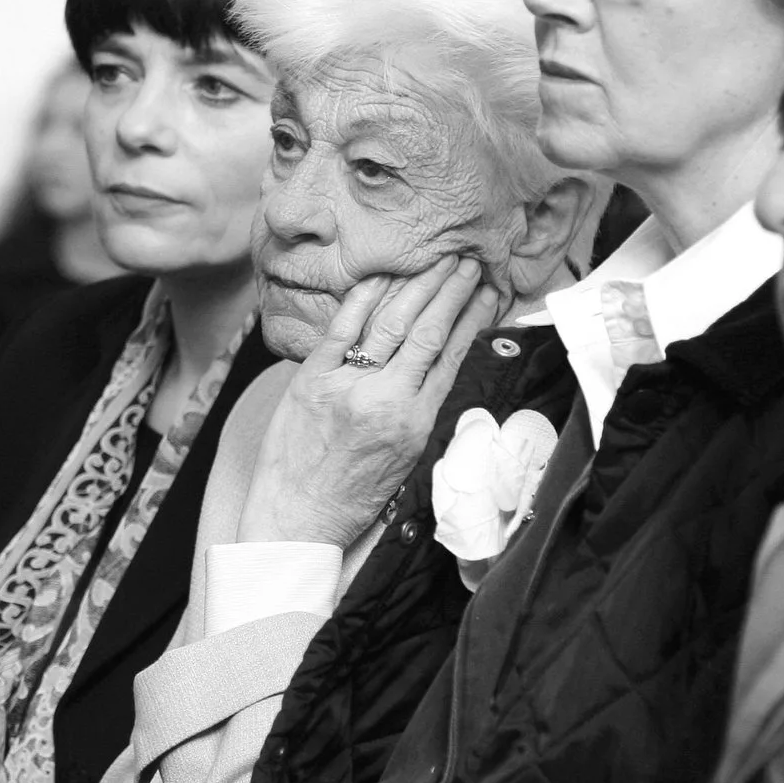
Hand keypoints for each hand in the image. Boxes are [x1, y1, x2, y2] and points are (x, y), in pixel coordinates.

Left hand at [238, 257, 502, 547]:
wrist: (296, 520)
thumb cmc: (350, 498)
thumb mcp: (405, 460)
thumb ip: (420, 411)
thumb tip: (435, 364)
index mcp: (416, 423)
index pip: (452, 357)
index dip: (472, 319)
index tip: (487, 294)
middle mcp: (386, 400)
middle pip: (428, 331)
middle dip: (452, 290)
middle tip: (469, 262)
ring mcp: (347, 385)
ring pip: (391, 322)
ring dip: (418, 286)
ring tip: (438, 262)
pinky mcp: (310, 379)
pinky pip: (341, 329)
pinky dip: (362, 298)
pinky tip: (382, 276)